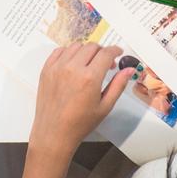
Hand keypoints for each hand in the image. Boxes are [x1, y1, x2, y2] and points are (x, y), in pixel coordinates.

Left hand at [29, 43, 131, 158]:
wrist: (54, 132)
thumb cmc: (80, 123)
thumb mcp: (105, 106)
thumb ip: (118, 85)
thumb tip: (129, 69)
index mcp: (89, 78)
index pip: (106, 53)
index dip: (115, 50)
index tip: (118, 52)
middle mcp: (73, 68)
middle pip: (92, 47)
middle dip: (102, 51)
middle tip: (105, 62)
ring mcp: (57, 67)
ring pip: (76, 46)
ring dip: (86, 51)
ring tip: (89, 64)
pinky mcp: (47, 69)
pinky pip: (59, 51)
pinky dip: (69, 52)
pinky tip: (73, 63)